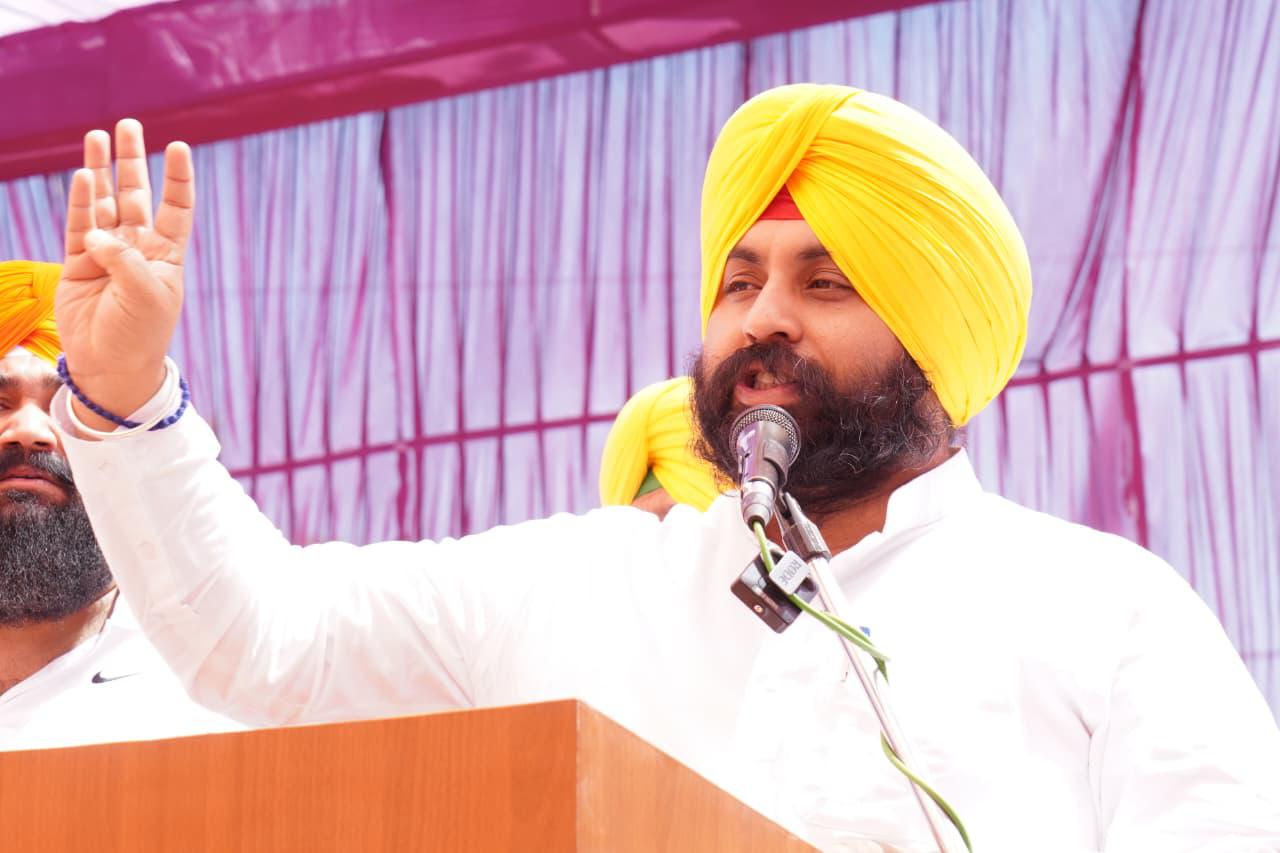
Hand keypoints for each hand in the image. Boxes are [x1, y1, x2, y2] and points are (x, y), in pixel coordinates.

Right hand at [56, 119, 193, 430]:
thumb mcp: (146, 295)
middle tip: (130, 124)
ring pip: (105, 202)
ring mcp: (106, 252)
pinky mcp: (77, 262)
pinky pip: (79, 224)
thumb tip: (99, 234)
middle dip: (134, 160)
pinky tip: (84, 176)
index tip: (180, 146)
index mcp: (166, 254)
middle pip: (137, 194)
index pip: (176, 207)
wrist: (110, 366)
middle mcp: (137, 247)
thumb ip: (127, 260)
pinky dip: (81, 201)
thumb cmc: (139, 334)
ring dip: (102, 169)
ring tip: (99, 135)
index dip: (179, 178)